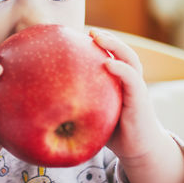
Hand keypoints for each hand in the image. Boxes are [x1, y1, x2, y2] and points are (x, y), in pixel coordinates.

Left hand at [89, 29, 183, 182]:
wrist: (139, 151)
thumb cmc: (113, 133)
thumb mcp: (93, 115)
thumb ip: (78, 104)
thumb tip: (42, 101)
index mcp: (120, 83)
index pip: (112, 57)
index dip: (100, 44)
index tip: (80, 35)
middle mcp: (130, 81)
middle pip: (122, 52)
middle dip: (108, 39)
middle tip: (89, 31)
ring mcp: (137, 89)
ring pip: (130, 60)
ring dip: (115, 46)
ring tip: (98, 37)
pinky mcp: (141, 100)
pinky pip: (132, 80)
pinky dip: (121, 69)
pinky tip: (107, 63)